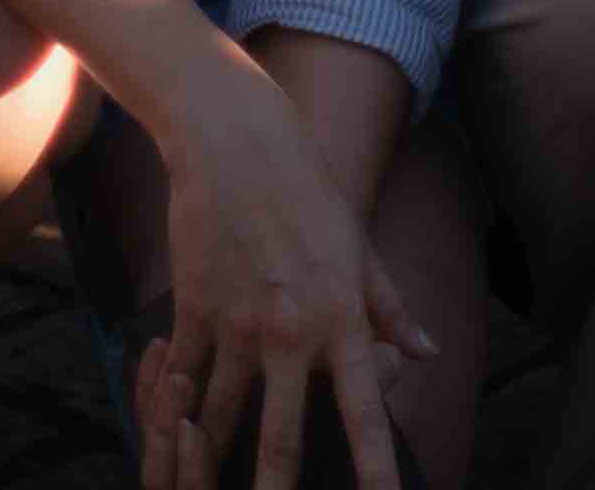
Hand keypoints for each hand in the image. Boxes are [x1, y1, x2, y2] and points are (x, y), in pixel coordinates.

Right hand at [143, 76, 422, 489]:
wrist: (235, 138)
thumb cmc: (307, 187)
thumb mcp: (360, 246)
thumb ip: (391, 308)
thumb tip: (425, 353)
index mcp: (340, 319)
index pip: (363, 410)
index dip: (376, 466)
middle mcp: (289, 332)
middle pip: (282, 435)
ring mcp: (236, 324)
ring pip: (219, 418)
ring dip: (212, 464)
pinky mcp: (193, 308)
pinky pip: (180, 376)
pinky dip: (172, 411)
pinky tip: (169, 439)